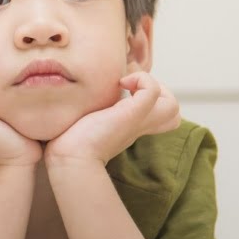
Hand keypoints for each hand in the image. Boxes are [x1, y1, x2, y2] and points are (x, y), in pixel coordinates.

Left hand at [44, 69, 179, 167]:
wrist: (68, 159)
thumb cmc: (68, 144)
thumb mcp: (85, 124)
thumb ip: (88, 115)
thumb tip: (75, 100)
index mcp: (128, 128)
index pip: (156, 117)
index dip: (148, 99)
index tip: (123, 89)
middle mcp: (137, 126)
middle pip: (171, 113)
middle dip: (157, 93)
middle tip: (129, 86)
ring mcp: (137, 120)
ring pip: (171, 105)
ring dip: (153, 85)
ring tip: (127, 84)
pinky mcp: (132, 115)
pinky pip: (152, 90)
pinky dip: (142, 79)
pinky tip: (121, 82)